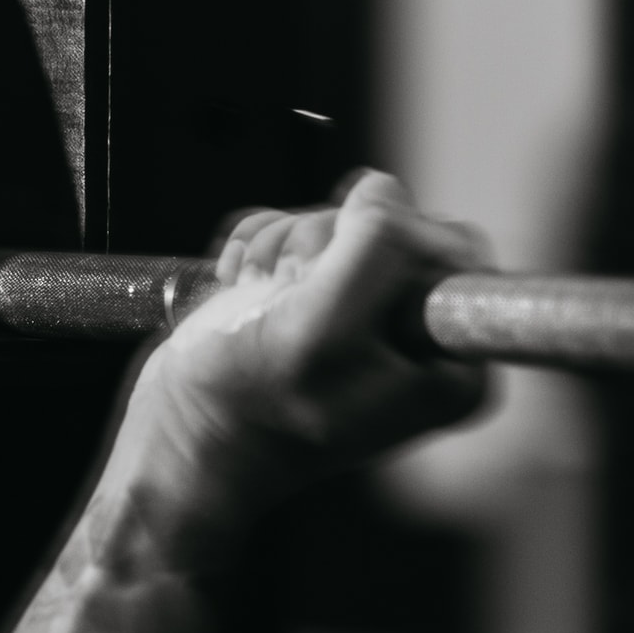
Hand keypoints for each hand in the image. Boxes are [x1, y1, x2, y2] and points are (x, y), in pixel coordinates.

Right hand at [118, 170, 491, 549]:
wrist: (178, 444)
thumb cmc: (246, 407)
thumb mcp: (324, 328)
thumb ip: (376, 246)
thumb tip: (384, 188)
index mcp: (450, 366)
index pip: (456, 248)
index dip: (390, 245)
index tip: (340, 298)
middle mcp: (418, 342)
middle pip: (394, 226)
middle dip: (324, 248)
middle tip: (288, 299)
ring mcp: (365, 317)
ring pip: (340, 222)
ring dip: (282, 250)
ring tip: (258, 300)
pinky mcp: (317, 298)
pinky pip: (298, 229)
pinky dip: (259, 249)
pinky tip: (242, 289)